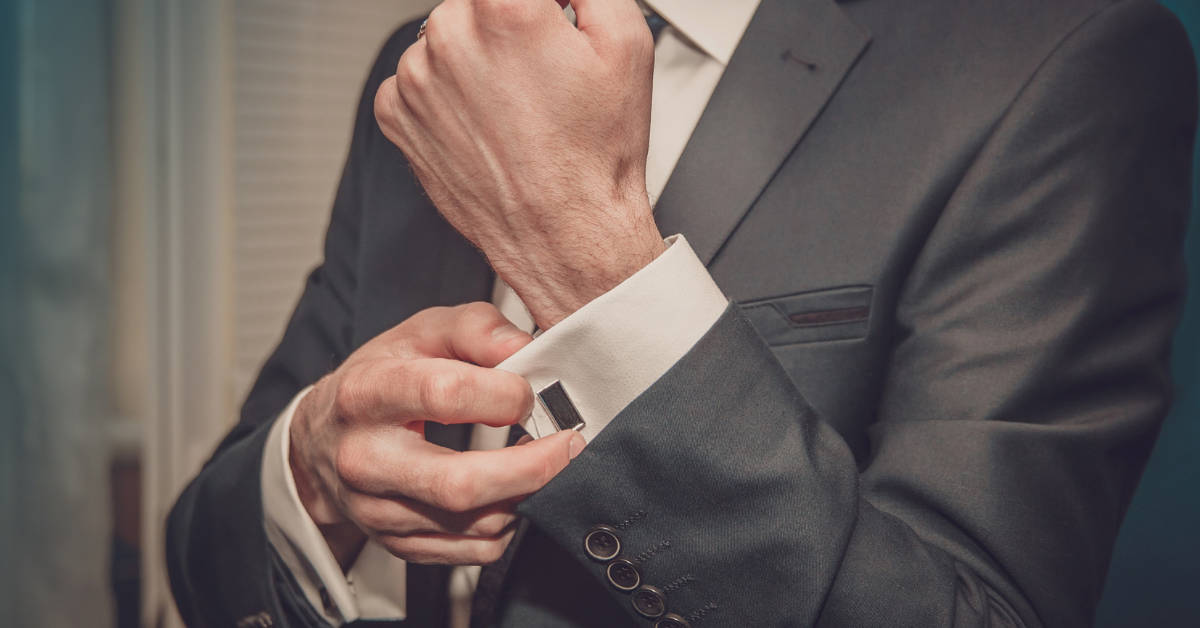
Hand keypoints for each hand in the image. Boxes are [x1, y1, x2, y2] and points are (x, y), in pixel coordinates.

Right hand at [289, 303, 584, 567]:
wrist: (320, 440)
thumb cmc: (380, 379)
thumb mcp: (419, 333)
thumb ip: (475, 329)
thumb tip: (522, 350)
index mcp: (366, 394)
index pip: (444, 395)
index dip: (502, 394)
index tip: (527, 393)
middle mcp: (364, 459)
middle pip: (459, 484)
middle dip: (532, 467)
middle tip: (567, 445)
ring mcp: (377, 510)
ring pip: (473, 524)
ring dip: (525, 494)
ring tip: (539, 463)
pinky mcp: (397, 544)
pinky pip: (473, 551)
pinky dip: (507, 524)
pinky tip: (509, 492)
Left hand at [375, 0, 665, 328]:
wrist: (564, 233)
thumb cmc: (593, 156)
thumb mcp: (626, 42)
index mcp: (505, 9)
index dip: (539, 4)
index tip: (549, 15)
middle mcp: (451, 38)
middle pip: (475, 2)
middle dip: (505, 24)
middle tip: (541, 67)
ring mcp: (416, 80)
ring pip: (443, 39)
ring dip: (473, 57)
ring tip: (515, 103)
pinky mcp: (396, 116)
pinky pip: (416, 82)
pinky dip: (445, 94)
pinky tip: (486, 123)